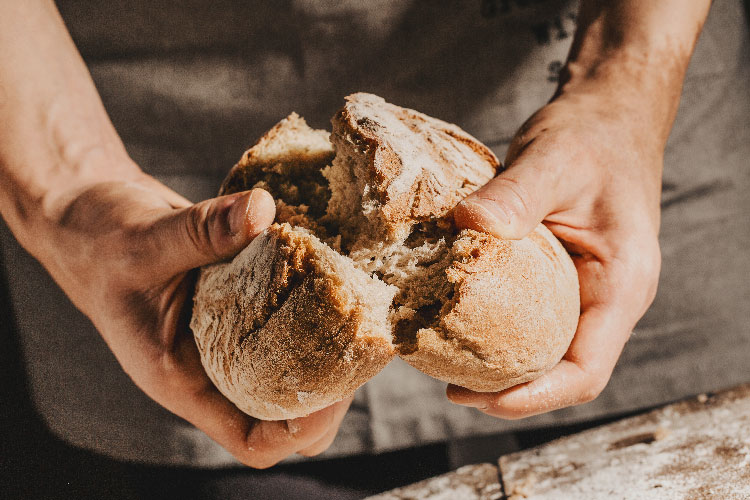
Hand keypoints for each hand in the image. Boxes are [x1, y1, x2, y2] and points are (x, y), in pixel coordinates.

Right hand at [37, 171, 350, 466]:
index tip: (336, 389)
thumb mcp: (144, 239)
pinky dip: (313, 307)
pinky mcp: (242, 305)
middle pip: (286, 414)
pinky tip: (335, 274)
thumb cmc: (100, 242)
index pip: (252, 439)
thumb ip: (202, 230)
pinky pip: (286, 320)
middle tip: (359, 343)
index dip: (299, 429)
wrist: (92, 220)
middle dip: (329, 391)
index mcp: (183, 379)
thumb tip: (263, 211)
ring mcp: (230, 338)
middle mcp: (213, 367)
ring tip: (357, 310)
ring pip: (292, 367)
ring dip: (328, 348)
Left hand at [448, 88, 661, 417]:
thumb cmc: (593, 136)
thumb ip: (516, 195)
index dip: (532, 397)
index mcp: (621, 284)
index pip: (585, 370)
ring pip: (545, 349)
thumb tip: (464, 225)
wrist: (608, 115)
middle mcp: (606, 298)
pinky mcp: (560, 276)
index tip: (476, 397)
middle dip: (507, 390)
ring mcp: (584, 289)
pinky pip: (531, 317)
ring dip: (500, 364)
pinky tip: (456, 320)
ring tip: (446, 362)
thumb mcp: (555, 160)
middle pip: (561, 371)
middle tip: (448, 387)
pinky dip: (497, 329)